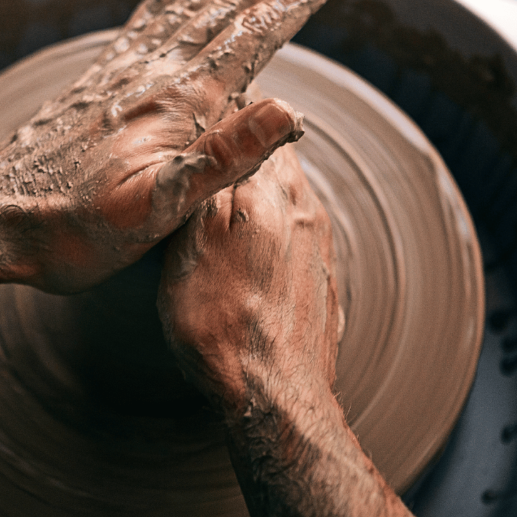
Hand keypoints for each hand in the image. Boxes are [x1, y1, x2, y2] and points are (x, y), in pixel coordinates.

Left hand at [0, 0, 347, 292]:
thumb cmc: (72, 230)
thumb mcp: (153, 210)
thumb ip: (219, 159)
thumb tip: (288, 109)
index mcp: (176, 104)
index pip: (251, 38)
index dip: (295, 1)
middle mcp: (151, 76)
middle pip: (225, 9)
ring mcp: (122, 75)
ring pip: (188, 8)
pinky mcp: (99, 84)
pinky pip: (143, 24)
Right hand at [158, 147, 421, 516]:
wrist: (274, 393)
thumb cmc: (220, 321)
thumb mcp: (192, 243)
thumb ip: (209, 184)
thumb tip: (221, 134)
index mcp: (273, 193)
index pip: (260, 127)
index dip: (230, 123)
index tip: (206, 130)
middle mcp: (306, 212)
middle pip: (277, 163)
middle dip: (245, 160)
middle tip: (207, 172)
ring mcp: (320, 249)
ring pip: (288, 201)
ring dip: (259, 202)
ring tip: (222, 221)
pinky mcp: (323, 282)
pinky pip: (296, 240)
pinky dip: (271, 239)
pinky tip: (248, 263)